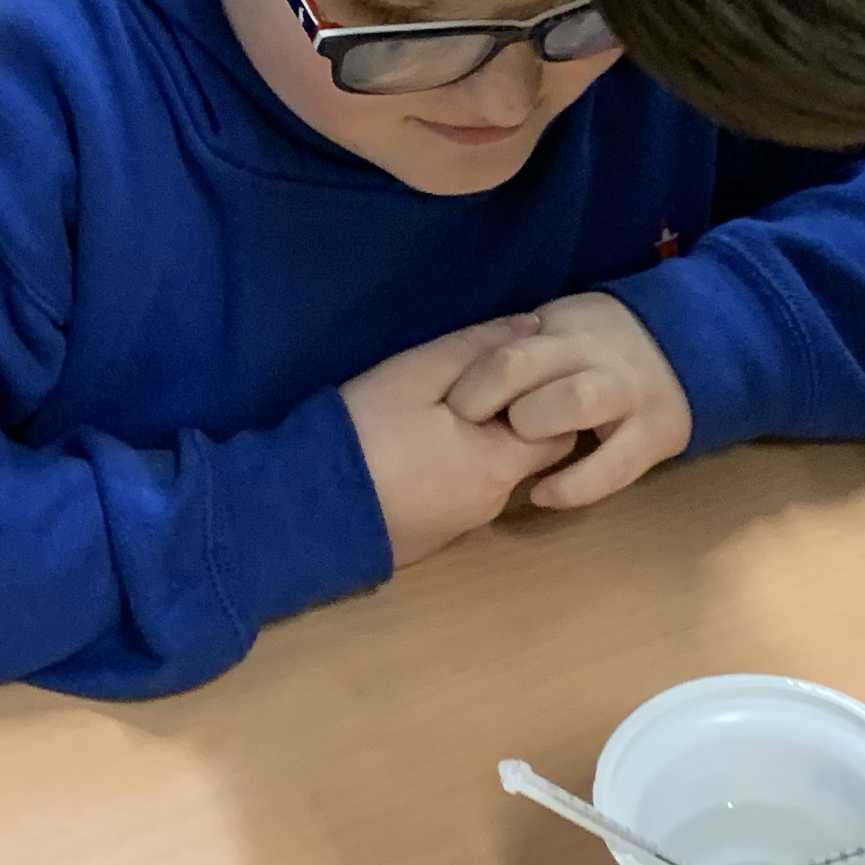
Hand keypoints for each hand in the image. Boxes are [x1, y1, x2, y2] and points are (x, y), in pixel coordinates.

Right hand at [343, 317, 580, 567]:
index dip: (543, 395)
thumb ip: (476, 347)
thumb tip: (533, 326)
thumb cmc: (365, 433)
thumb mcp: (416, 374)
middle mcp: (492, 502)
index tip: (512, 371)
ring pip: (489, 475)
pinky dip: (450, 472)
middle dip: (509, 420)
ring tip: (434, 415)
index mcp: (499, 463)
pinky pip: (457, 496)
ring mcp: (461, 526)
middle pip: (525, 453)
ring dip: (475, 445)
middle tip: (466, 387)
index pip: (561, 428)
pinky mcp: (431, 539)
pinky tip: (416, 451)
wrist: (303, 513)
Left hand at [442, 292, 692, 512]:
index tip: (451, 406)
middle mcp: (595, 355)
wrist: (681, 347)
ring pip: (574, 400)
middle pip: (521, 365)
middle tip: (474, 425)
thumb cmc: (594, 346)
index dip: (470, 383)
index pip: (502, 349)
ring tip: (516, 449)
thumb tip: (452, 377)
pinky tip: (541, 494)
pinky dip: (572, 487)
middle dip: (488, 398)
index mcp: (564, 331)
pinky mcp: (659, 435)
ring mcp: (631, 392)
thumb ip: (514, 351)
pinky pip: (612, 468)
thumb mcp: (553, 331)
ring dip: (533, 429)